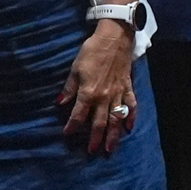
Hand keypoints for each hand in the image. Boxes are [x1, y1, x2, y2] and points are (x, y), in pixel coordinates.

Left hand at [58, 21, 137, 155]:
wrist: (114, 38)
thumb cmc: (92, 51)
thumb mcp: (75, 69)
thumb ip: (69, 89)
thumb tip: (59, 103)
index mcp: (89, 93)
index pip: (79, 115)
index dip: (72, 126)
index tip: (67, 134)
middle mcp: (104, 97)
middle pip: (99, 122)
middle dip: (95, 138)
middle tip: (93, 151)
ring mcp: (118, 93)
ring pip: (116, 119)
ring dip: (113, 135)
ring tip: (111, 148)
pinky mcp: (128, 87)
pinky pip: (131, 106)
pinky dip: (131, 117)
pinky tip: (129, 127)